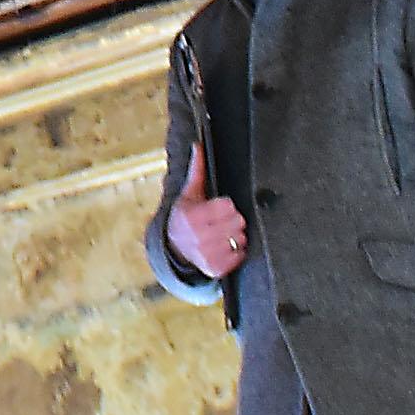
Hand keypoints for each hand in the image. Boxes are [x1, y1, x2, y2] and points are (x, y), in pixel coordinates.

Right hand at [165, 146, 249, 279]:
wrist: (174, 248)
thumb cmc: (185, 216)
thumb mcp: (189, 194)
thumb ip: (197, 170)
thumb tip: (198, 146)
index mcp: (192, 216)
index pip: (228, 206)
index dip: (227, 205)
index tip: (221, 207)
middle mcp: (198, 236)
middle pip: (237, 222)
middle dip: (234, 220)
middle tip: (224, 221)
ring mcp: (207, 254)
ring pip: (240, 239)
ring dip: (236, 236)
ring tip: (224, 234)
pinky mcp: (215, 268)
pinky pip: (240, 255)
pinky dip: (236, 251)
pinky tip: (226, 246)